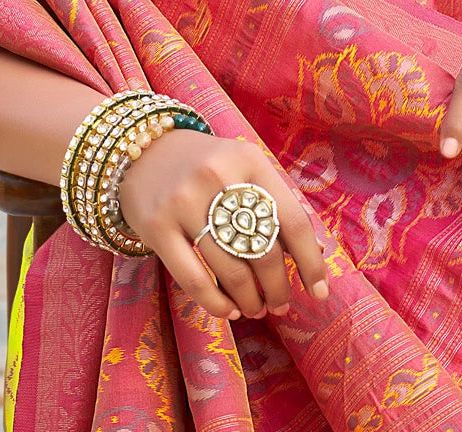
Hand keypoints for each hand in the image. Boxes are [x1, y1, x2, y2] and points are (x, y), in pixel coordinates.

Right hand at [117, 129, 329, 320]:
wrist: (143, 150)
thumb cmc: (207, 165)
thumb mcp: (245, 167)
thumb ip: (277, 203)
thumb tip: (318, 251)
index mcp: (249, 160)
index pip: (292, 220)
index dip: (310, 261)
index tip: (319, 291)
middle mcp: (218, 177)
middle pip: (263, 249)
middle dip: (278, 288)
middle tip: (280, 304)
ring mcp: (184, 202)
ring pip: (231, 270)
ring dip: (251, 300)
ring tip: (257, 309)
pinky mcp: (156, 227)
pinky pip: (194, 280)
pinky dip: (217, 304)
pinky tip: (230, 310)